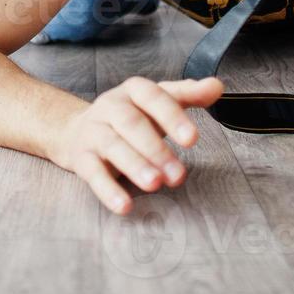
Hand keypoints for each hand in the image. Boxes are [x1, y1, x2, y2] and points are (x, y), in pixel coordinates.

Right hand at [49, 76, 223, 214]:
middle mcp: (111, 107)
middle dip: (156, 149)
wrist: (75, 130)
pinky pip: (92, 173)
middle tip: (178, 175)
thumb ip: (188, 95)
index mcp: (134, 91)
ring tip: (155, 184)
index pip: (154, 98)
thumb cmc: (130, 118)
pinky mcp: (81, 158)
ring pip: (113, 146)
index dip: (173, 118)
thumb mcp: (157, 103)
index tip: (193, 139)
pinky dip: (108, 190)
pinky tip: (124, 206)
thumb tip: (217, 87)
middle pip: (132, 124)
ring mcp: (93, 132)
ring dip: (134, 166)